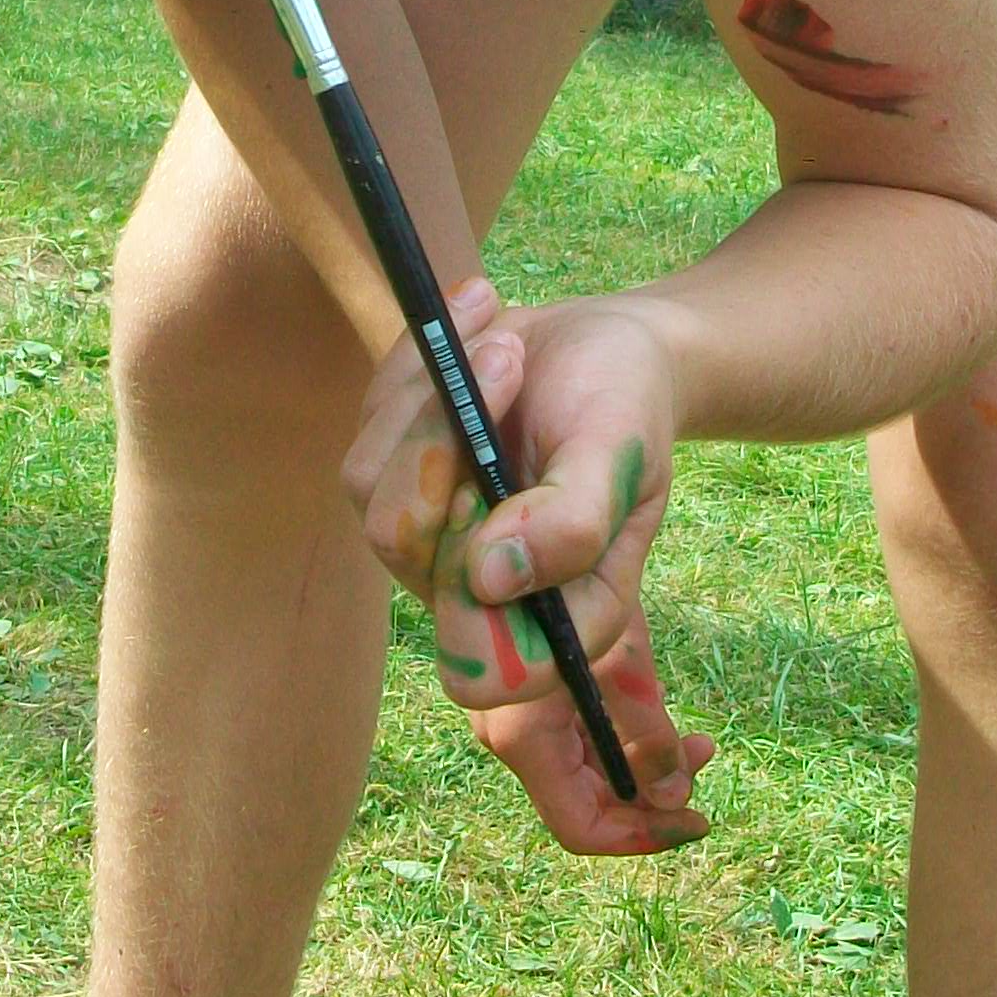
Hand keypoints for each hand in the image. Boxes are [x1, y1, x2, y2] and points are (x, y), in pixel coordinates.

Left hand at [343, 275, 712, 857]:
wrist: (606, 346)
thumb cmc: (627, 403)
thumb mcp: (620, 451)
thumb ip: (572, 522)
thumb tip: (488, 580)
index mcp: (558, 613)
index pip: (482, 668)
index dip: (466, 593)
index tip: (496, 484)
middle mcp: (481, 592)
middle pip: (402, 545)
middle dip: (445, 436)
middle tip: (513, 357)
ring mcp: (432, 538)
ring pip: (373, 485)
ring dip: (433, 396)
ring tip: (506, 343)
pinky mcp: (398, 482)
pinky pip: (370, 433)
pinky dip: (415, 370)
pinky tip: (477, 328)